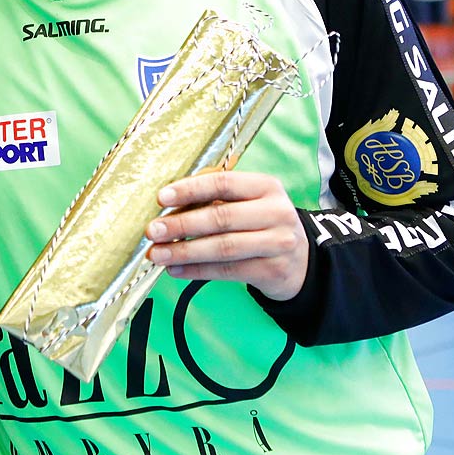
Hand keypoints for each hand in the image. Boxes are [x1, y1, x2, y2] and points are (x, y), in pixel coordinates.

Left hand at [144, 170, 308, 297]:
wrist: (301, 260)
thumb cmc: (262, 224)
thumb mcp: (250, 202)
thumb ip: (216, 200)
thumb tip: (168, 208)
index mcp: (267, 186)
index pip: (224, 183)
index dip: (190, 190)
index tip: (161, 198)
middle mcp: (276, 212)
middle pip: (222, 218)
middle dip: (181, 225)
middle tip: (153, 231)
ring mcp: (277, 243)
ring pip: (223, 248)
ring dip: (185, 252)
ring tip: (157, 254)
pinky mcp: (272, 270)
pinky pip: (228, 271)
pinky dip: (197, 271)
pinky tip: (175, 270)